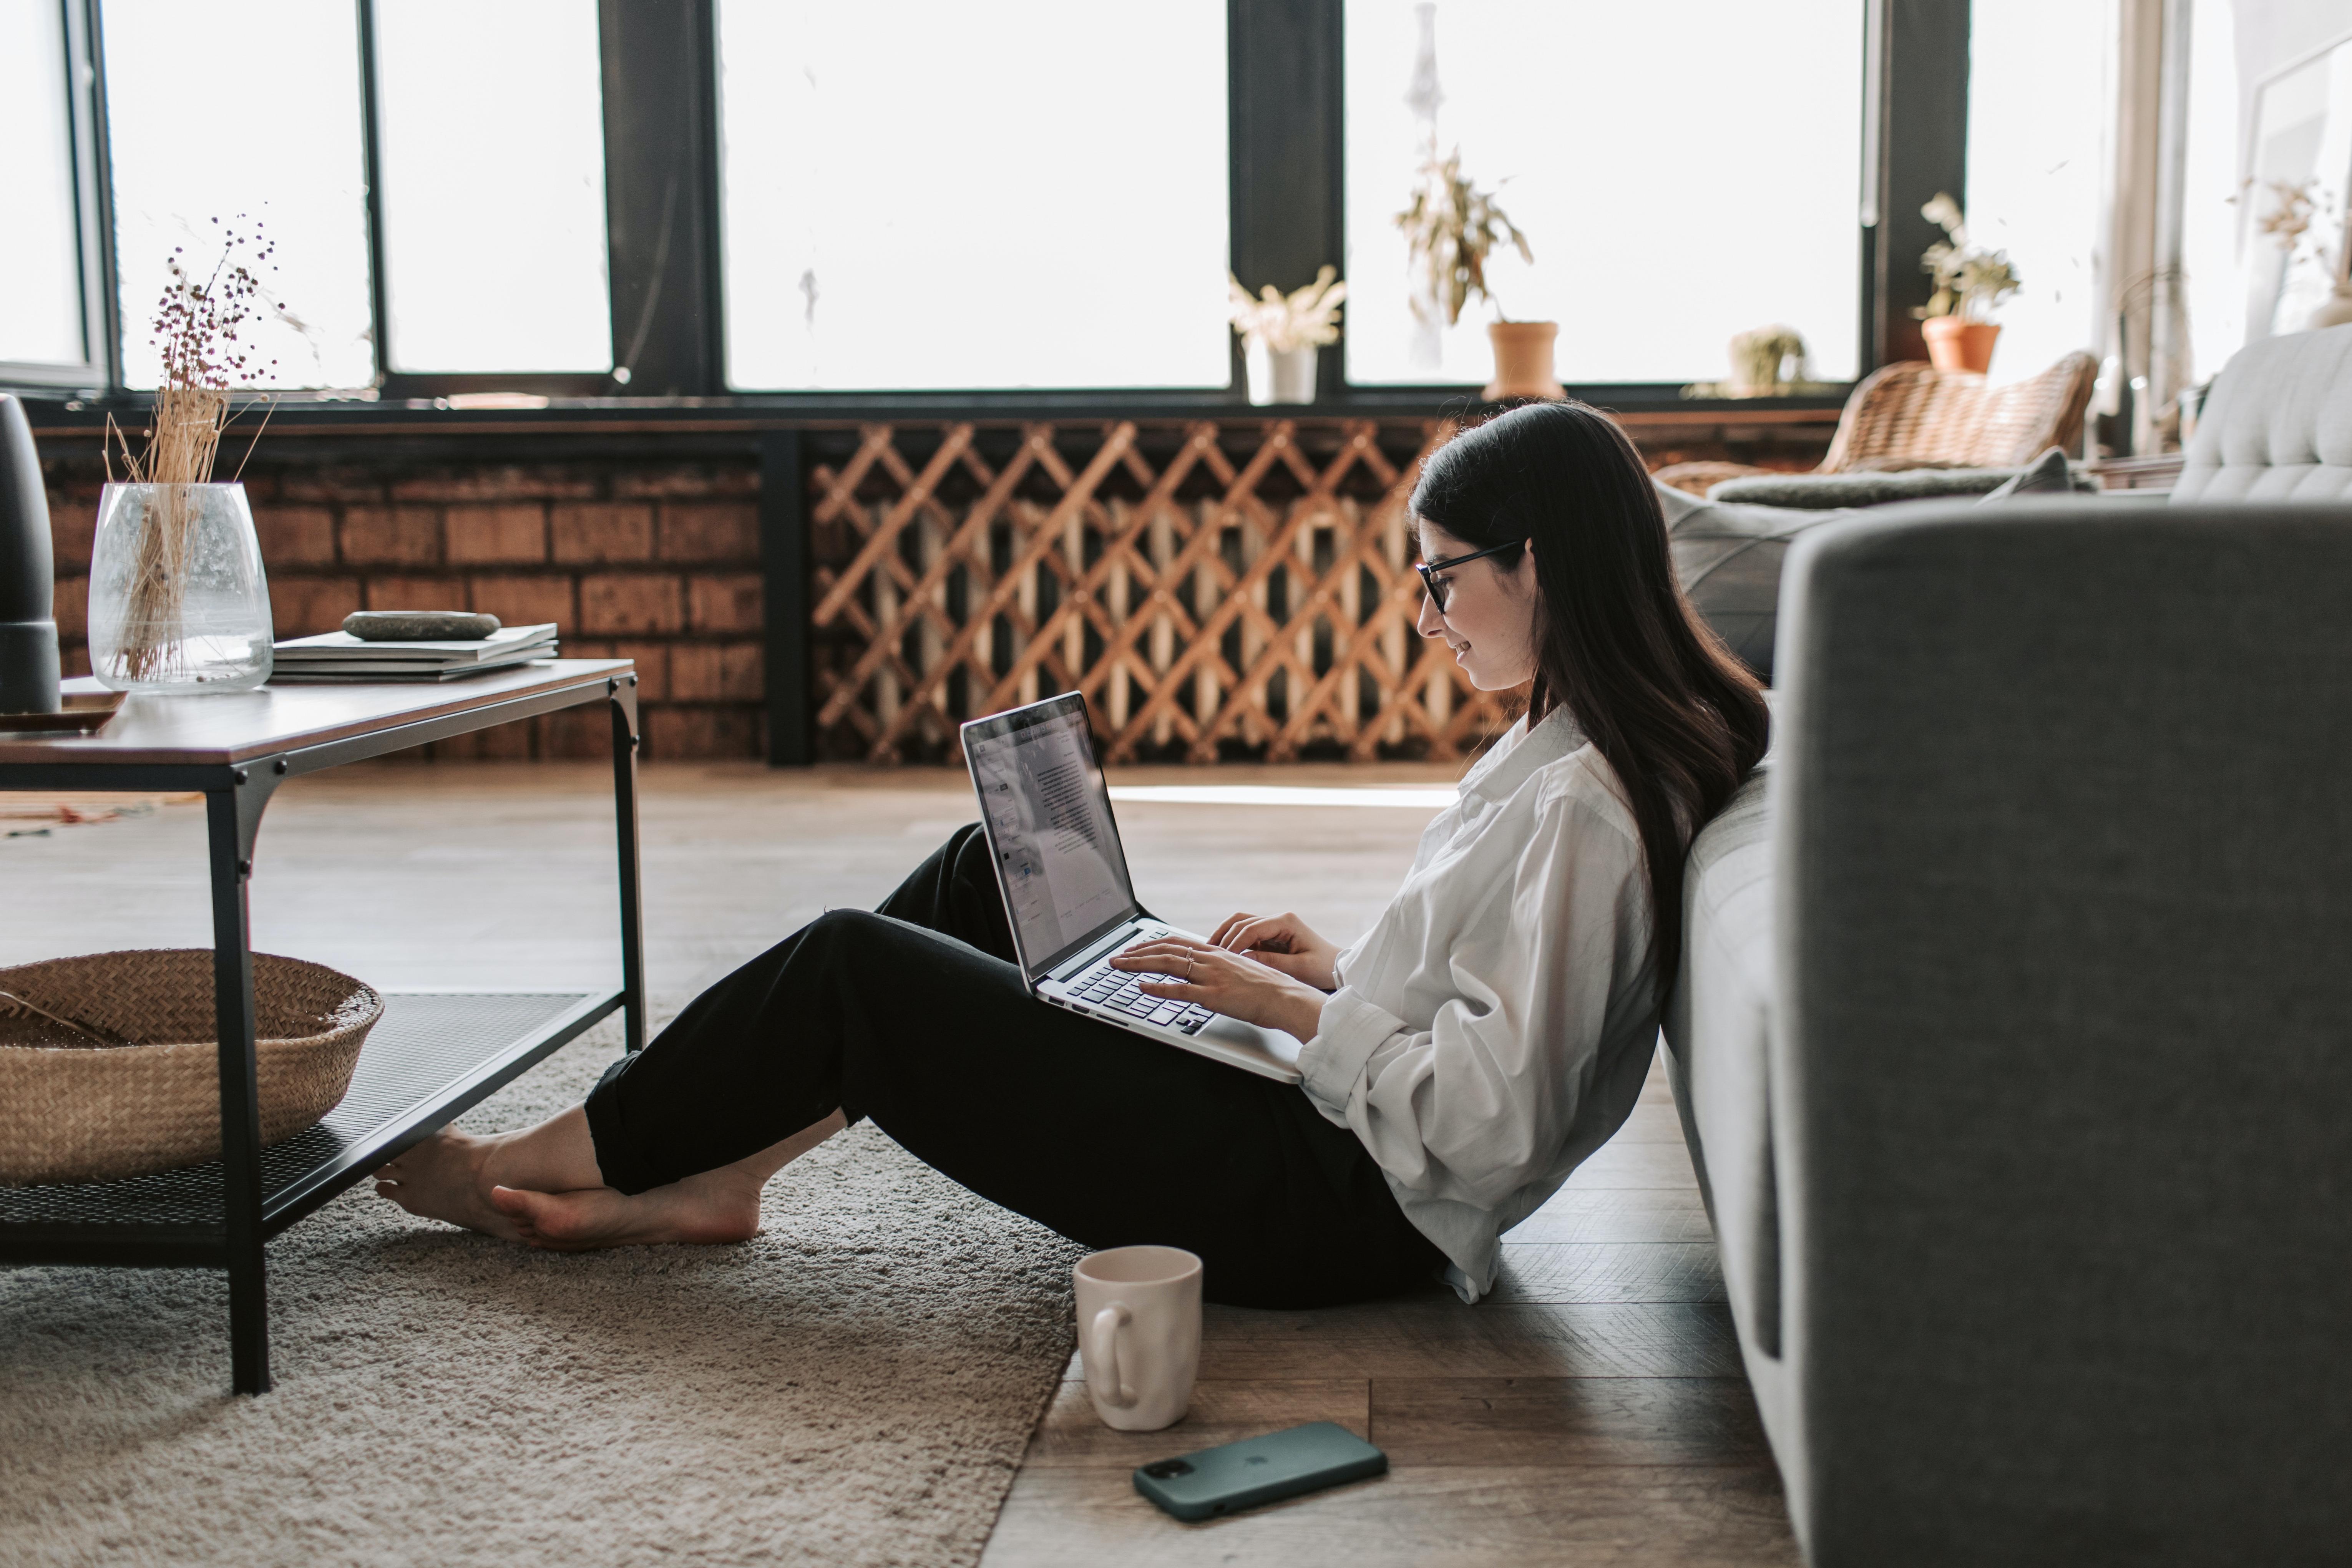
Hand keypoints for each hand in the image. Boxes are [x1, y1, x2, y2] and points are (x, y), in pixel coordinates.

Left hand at [1109, 938, 1329, 1043]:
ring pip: (1169, 964)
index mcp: (1217, 953)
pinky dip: (1158, 988)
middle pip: (1167, 950)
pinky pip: (1181, 990)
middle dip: (1137, 952)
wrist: (1287, 998)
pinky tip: (1142, 987)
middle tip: (1116, 957)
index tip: (1134, 948)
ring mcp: (1212, 977)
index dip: (1151, 944)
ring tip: (1119, 966)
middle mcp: (1212, 960)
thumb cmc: (1267, 989)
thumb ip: (1219, 969)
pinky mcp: (1215, 996)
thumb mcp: (1240, 971)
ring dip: (1139, 964)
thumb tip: (1202, 971)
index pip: (1177, 943)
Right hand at [1206, 911, 1341, 991]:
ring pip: (1241, 924)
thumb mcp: (1299, 968)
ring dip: (1225, 935)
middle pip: (1242, 920)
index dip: (1235, 942)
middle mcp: (1278, 920)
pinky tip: (1222, 953)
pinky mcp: (1270, 936)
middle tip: (1210, 953)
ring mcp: (1273, 926)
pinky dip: (1233, 941)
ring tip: (1210, 950)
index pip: (1252, 927)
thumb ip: (1272, 963)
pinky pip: (1246, 934)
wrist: (1336, 967)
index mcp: (1286, 922)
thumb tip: (1244, 959)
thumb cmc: (1322, 967)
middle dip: (1224, 936)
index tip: (1223, 957)